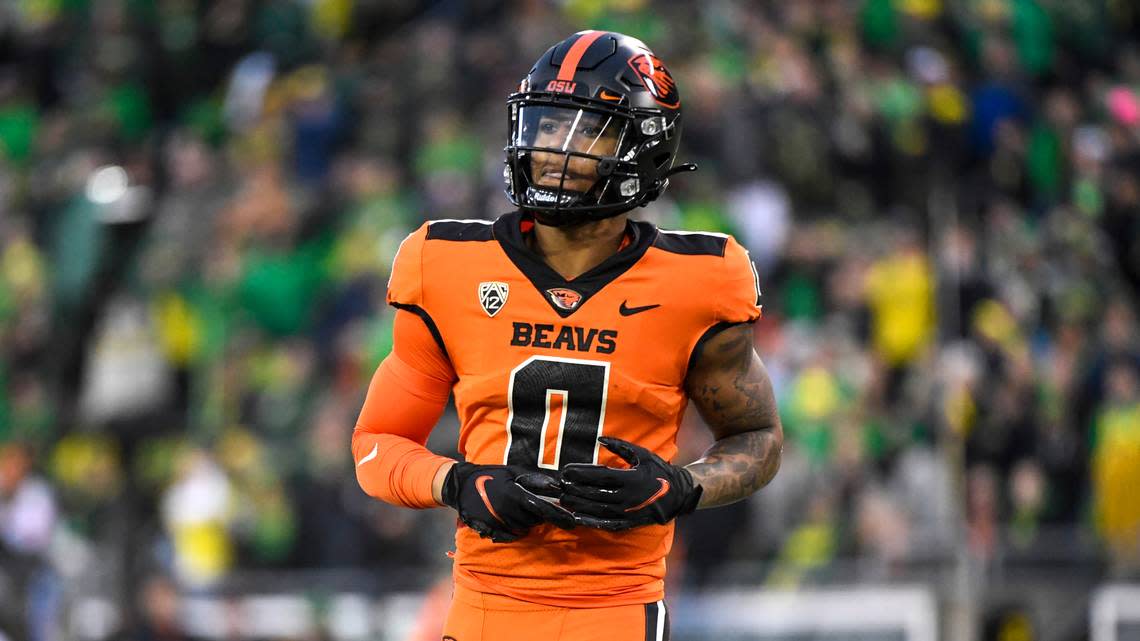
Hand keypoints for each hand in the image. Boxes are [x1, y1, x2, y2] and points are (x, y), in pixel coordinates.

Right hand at [440, 463, 575, 541]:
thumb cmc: (491, 476)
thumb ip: (535, 480)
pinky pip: (510, 535)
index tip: (572, 523)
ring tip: (517, 509)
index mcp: (514, 495)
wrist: (461, 487)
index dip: (559, 516)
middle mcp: (507, 511)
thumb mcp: (513, 472)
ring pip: (523, 529)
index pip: (543, 509)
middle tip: (531, 505)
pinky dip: (514, 529)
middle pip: (534, 521)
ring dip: (526, 522)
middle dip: (538, 515)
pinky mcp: (490, 531)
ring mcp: (498, 523)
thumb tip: (557, 486)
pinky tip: (507, 517)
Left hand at [560, 436, 701, 530]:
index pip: (600, 476)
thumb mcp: (642, 454)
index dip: (581, 474)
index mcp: (631, 478)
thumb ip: (620, 446)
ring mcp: (627, 512)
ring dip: (578, 505)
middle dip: (575, 489)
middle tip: (559, 485)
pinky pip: (606, 524)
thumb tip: (599, 439)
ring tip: (563, 499)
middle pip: (595, 494)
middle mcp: (628, 497)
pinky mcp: (629, 523)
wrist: (679, 495)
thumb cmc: (659, 471)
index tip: (566, 470)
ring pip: (597, 509)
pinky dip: (590, 522)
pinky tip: (577, 518)